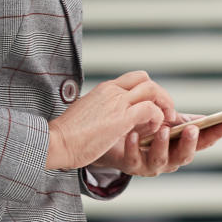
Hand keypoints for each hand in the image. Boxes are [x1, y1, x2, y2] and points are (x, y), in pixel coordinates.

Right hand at [46, 70, 167, 169]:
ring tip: (164, 123)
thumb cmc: (66, 135)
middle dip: (161, 96)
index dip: (147, 91)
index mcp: (104, 89)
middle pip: (147, 80)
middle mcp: (112, 91)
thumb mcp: (87, 114)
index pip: (134, 78)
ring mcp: (117, 102)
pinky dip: (157, 119)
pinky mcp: (122, 118)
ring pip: (153, 90)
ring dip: (163, 106)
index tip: (151, 108)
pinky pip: (151, 109)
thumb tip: (109, 119)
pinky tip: (150, 132)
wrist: (56, 142)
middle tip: (165, 113)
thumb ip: (102, 111)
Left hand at [93, 112, 221, 176]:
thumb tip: (209, 116)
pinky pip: (134, 159)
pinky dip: (135, 147)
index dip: (216, 134)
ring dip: (163, 145)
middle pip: (185, 156)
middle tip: (192, 129)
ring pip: (160, 160)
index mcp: (181, 147)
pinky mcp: (130, 165)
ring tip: (162, 130)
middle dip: (189, 143)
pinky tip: (134, 135)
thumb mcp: (166, 120)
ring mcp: (150, 165)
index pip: (203, 142)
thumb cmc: (144, 127)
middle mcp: (169, 160)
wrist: (113, 137)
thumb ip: (184, 119)